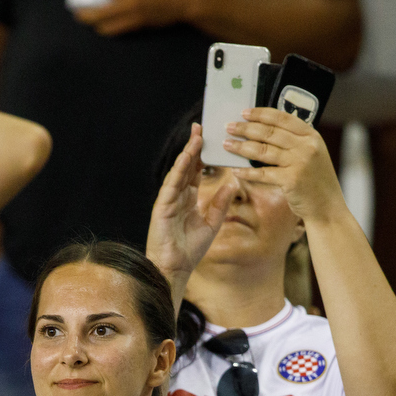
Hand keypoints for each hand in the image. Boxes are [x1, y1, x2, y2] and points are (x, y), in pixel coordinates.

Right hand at [145, 123, 233, 300]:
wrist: (176, 268)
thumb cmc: (190, 250)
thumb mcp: (212, 223)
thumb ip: (221, 203)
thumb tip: (233, 183)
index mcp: (188, 199)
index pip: (196, 171)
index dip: (202, 155)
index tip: (210, 138)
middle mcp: (177, 196)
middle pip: (187, 166)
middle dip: (194, 146)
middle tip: (202, 127)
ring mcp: (168, 200)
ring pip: (179, 171)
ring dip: (187, 153)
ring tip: (196, 136)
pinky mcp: (162, 207)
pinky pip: (171, 184)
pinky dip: (178, 170)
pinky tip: (185, 158)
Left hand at [225, 107, 344, 224]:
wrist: (327, 207)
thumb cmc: (315, 181)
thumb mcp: (311, 154)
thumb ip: (294, 141)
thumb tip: (262, 131)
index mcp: (311, 135)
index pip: (282, 118)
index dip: (261, 114)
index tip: (244, 112)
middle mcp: (306, 146)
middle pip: (270, 132)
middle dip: (246, 128)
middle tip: (229, 127)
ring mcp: (300, 162)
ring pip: (263, 150)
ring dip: (241, 147)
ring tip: (227, 144)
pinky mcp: (291, 180)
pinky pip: (263, 173)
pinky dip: (247, 172)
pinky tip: (235, 170)